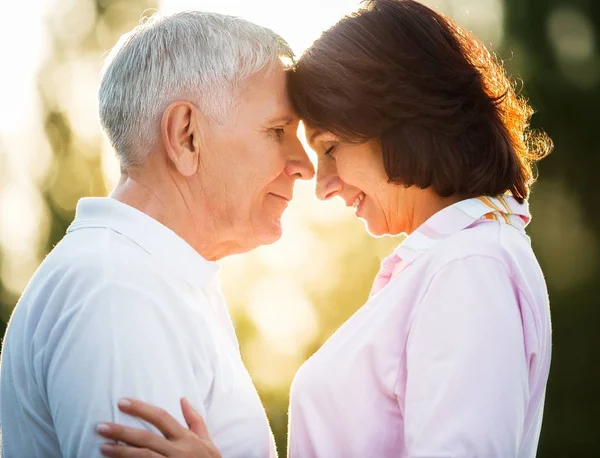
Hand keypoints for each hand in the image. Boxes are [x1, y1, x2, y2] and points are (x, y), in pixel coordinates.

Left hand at [97, 397, 221, 457]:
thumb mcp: (207, 441)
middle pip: (147, 438)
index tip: (122, 402)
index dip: (141, 409)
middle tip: (101, 427)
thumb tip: (183, 399)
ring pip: (144, 457)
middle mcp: (178, 451)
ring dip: (122, 452)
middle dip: (123, 431)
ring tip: (103, 447)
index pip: (161, 417)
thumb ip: (195, 421)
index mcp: (186, 438)